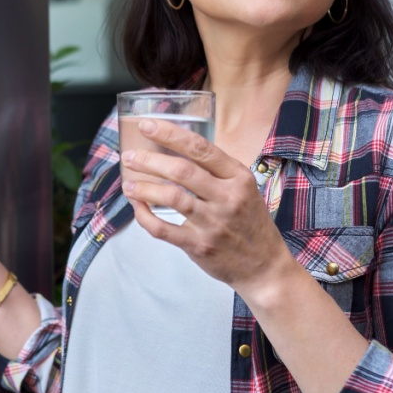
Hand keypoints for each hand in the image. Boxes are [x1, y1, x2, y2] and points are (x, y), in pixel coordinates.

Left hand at [120, 119, 291, 294]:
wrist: (264, 267)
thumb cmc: (250, 223)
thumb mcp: (245, 189)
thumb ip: (218, 172)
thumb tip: (179, 149)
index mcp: (238, 177)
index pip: (201, 148)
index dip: (170, 134)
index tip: (147, 125)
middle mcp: (227, 197)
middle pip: (182, 171)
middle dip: (149, 160)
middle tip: (129, 156)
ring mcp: (213, 223)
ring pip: (171, 198)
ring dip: (144, 188)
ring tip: (128, 184)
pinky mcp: (200, 245)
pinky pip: (164, 229)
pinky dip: (145, 217)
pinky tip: (138, 208)